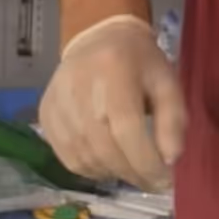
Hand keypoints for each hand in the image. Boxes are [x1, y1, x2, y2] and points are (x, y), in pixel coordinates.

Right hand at [39, 14, 184, 190]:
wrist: (97, 37)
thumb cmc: (139, 62)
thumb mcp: (166, 82)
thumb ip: (173, 120)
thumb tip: (170, 160)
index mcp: (114, 73)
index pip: (127, 130)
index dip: (147, 162)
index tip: (165, 180)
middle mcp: (79, 89)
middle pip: (105, 149)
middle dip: (134, 174)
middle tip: (152, 181)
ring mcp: (57, 104)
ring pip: (87, 159)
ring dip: (114, 173)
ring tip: (132, 169)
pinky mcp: (45, 116)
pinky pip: (69, 159)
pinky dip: (92, 169)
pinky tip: (108, 162)